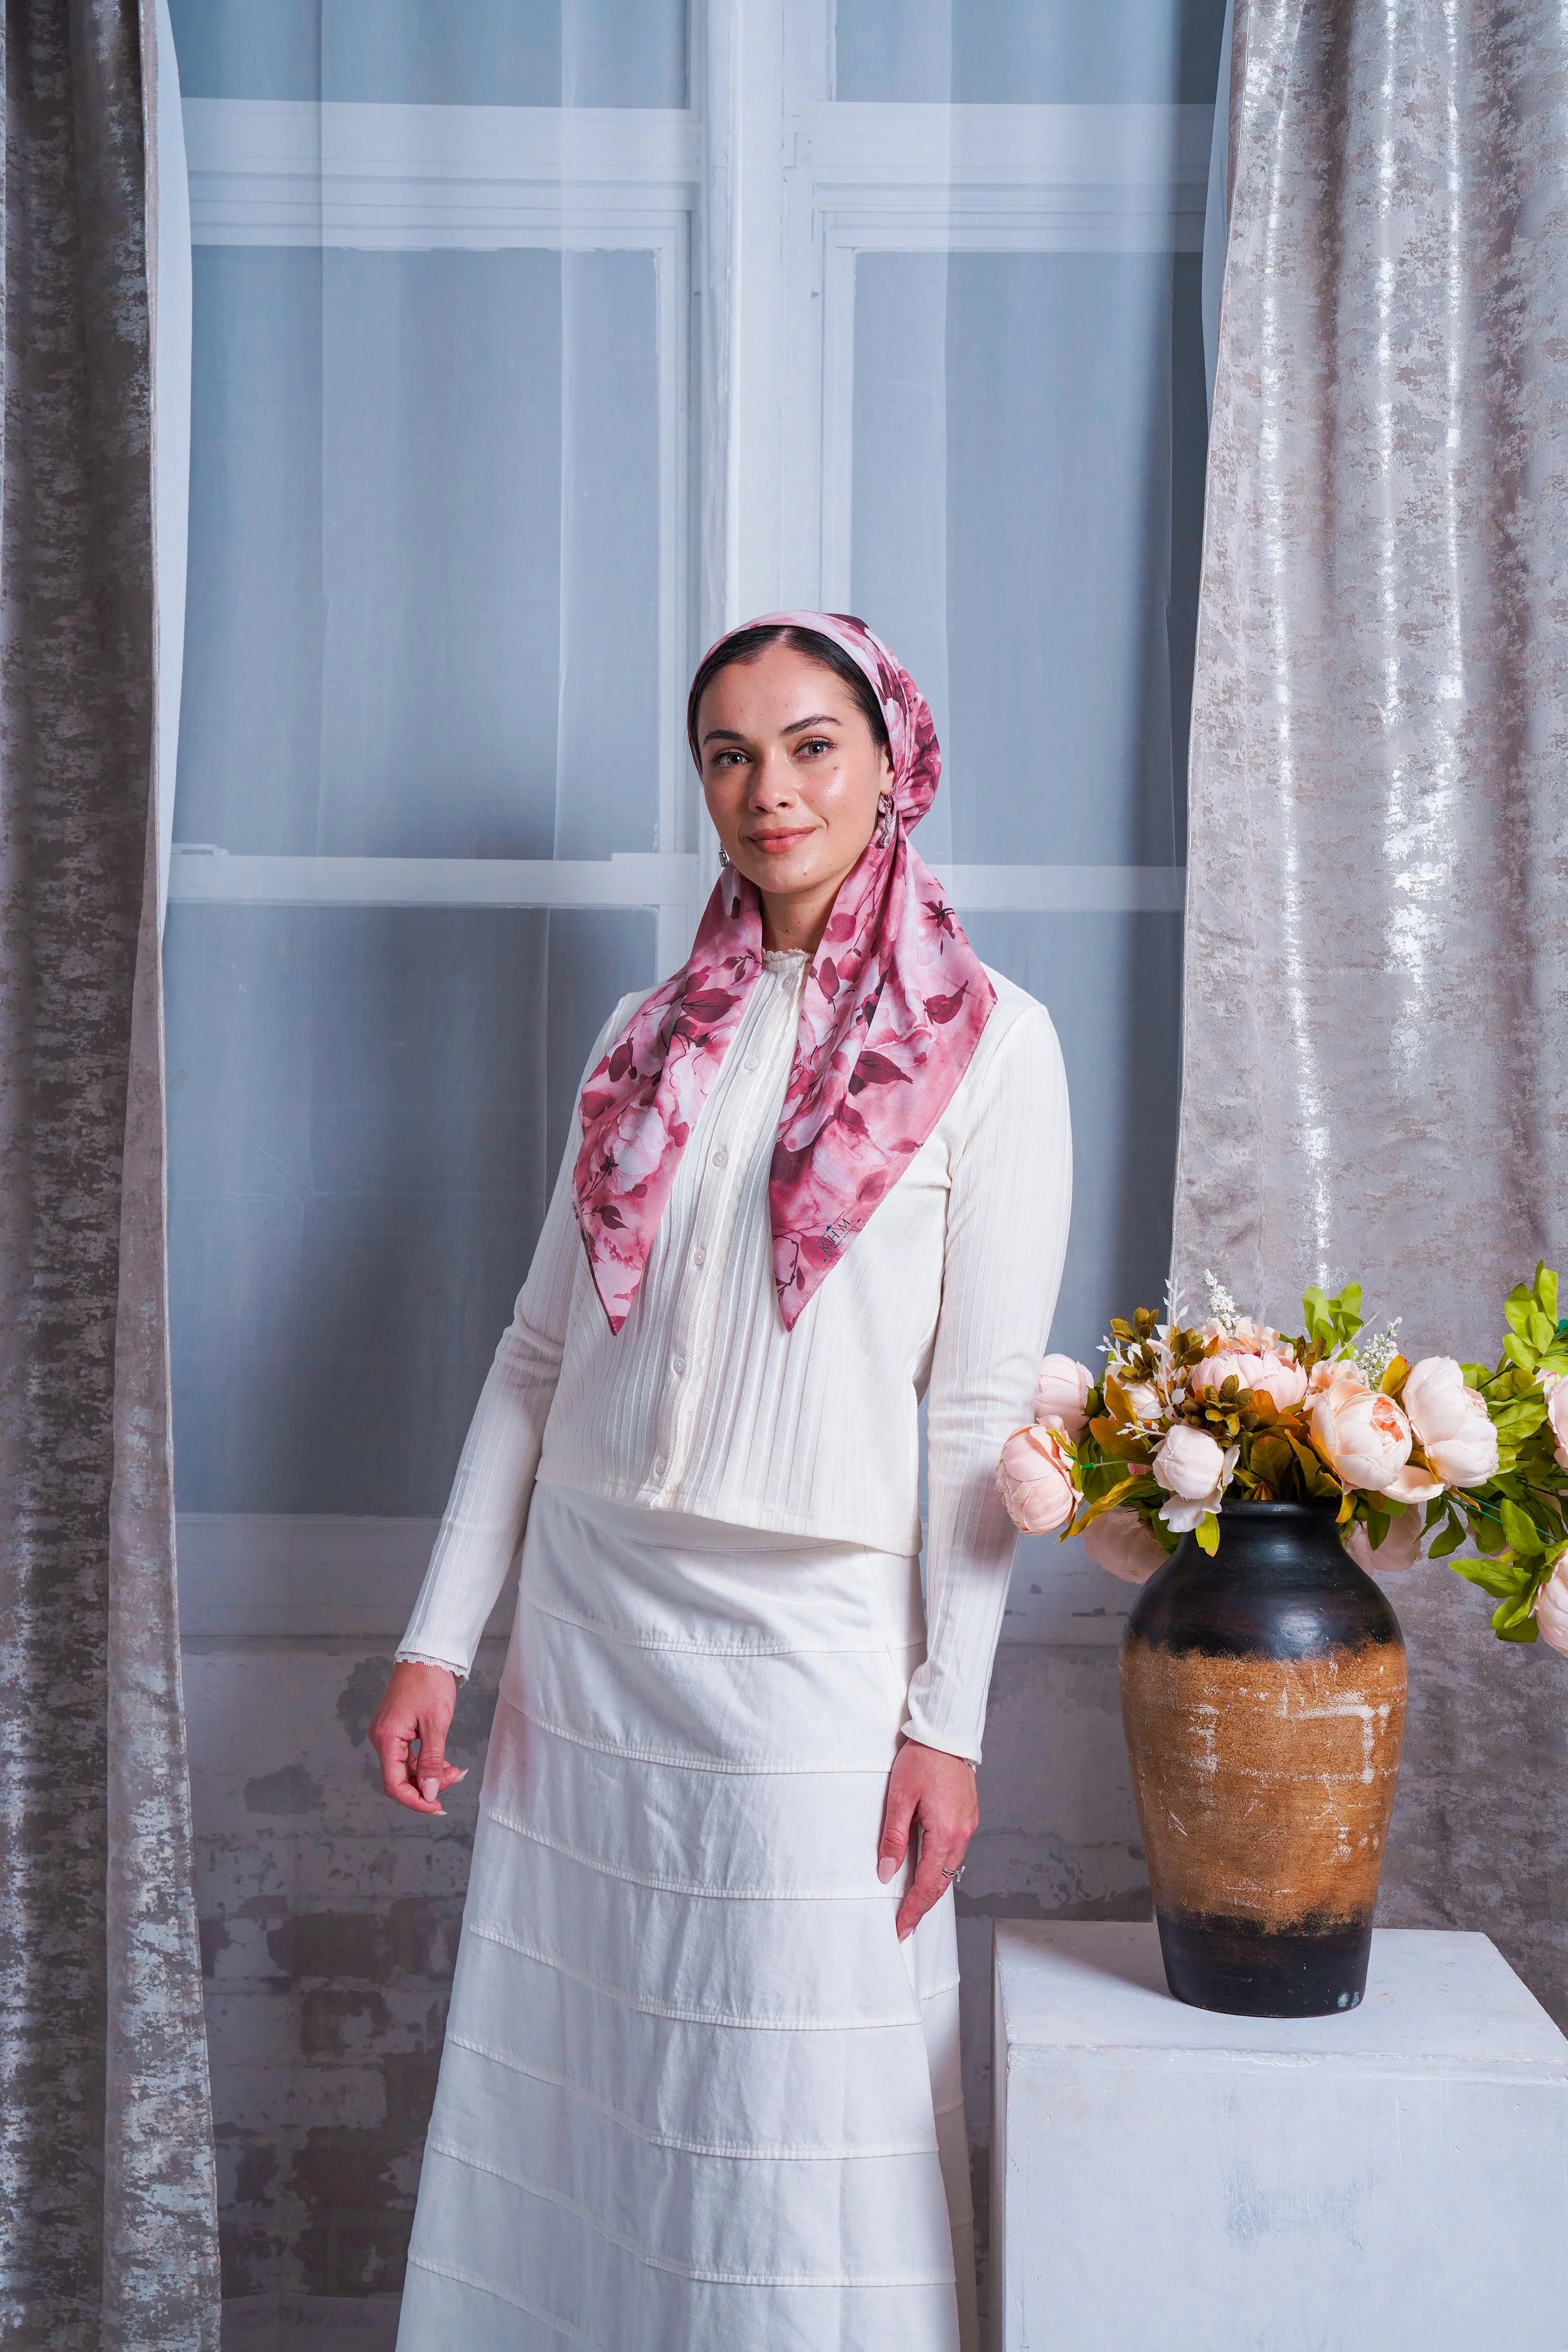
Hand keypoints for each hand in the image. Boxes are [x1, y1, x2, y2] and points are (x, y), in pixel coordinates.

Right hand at [368, 1661, 466, 1815]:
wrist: (428, 1653)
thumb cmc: (431, 1682)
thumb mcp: (436, 1724)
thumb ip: (431, 1761)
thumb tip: (427, 1793)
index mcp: (387, 1739)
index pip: (394, 1785)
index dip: (415, 1801)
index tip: (437, 1807)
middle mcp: (382, 1738)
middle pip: (400, 1778)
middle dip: (427, 1786)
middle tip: (455, 1780)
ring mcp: (388, 1733)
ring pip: (406, 1768)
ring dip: (429, 1774)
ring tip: (455, 1771)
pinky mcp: (396, 1728)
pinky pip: (408, 1755)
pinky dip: (426, 1762)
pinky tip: (445, 1763)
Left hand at [876, 1737, 978, 1940]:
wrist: (947, 1733)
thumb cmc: (922, 1759)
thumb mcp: (899, 1797)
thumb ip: (893, 1838)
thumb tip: (886, 1872)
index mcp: (945, 1833)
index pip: (927, 1885)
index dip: (912, 1911)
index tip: (900, 1928)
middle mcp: (962, 1835)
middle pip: (942, 1884)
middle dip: (922, 1907)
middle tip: (903, 1924)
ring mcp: (969, 1826)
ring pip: (950, 1870)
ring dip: (932, 1889)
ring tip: (911, 1903)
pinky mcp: (969, 1817)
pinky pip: (955, 1854)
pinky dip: (940, 1869)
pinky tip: (927, 1871)